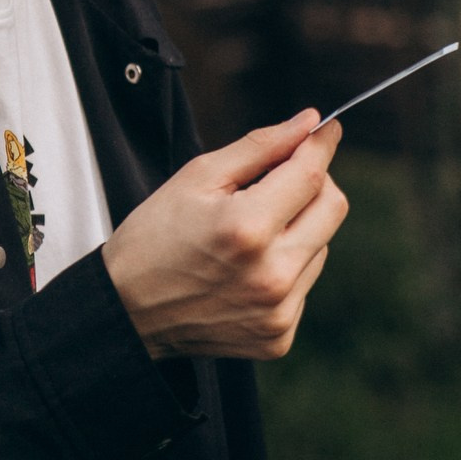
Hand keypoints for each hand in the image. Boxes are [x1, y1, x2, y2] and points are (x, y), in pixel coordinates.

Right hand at [101, 111, 346, 361]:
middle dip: (315, 180)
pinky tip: (249, 265)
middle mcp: (272, 275)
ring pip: (323, 244)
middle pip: (333, 208)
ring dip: (300, 225)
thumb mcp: (198, 177)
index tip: (326, 128)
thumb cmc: (155, 235)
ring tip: (252, 227)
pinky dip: (287, 263)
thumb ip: (260, 146)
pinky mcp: (279, 336)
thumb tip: (310, 123)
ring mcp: (278, 312)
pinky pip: (305, 282)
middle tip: (284, 173)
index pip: (310, 174)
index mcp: (248, 228)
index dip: (321, 144)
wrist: (128, 310)